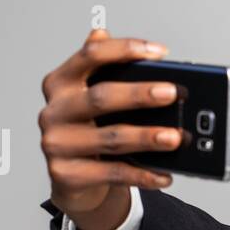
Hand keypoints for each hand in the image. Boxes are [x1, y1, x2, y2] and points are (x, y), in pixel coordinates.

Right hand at [39, 29, 188, 229]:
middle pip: (100, 97)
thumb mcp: (98, 100)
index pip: (90, 56)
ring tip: (175, 137)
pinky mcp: (65, 174)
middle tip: (171, 93)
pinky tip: (164, 174)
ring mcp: (56, 143)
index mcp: (61, 83)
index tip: (159, 51)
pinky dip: (142, 174)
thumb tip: (153, 54)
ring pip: (110, 138)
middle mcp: (53, 110)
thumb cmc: (90, 131)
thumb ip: (115, 73)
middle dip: (139, 95)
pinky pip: (112, 173)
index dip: (124, 49)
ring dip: (146, 137)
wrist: (72, 179)